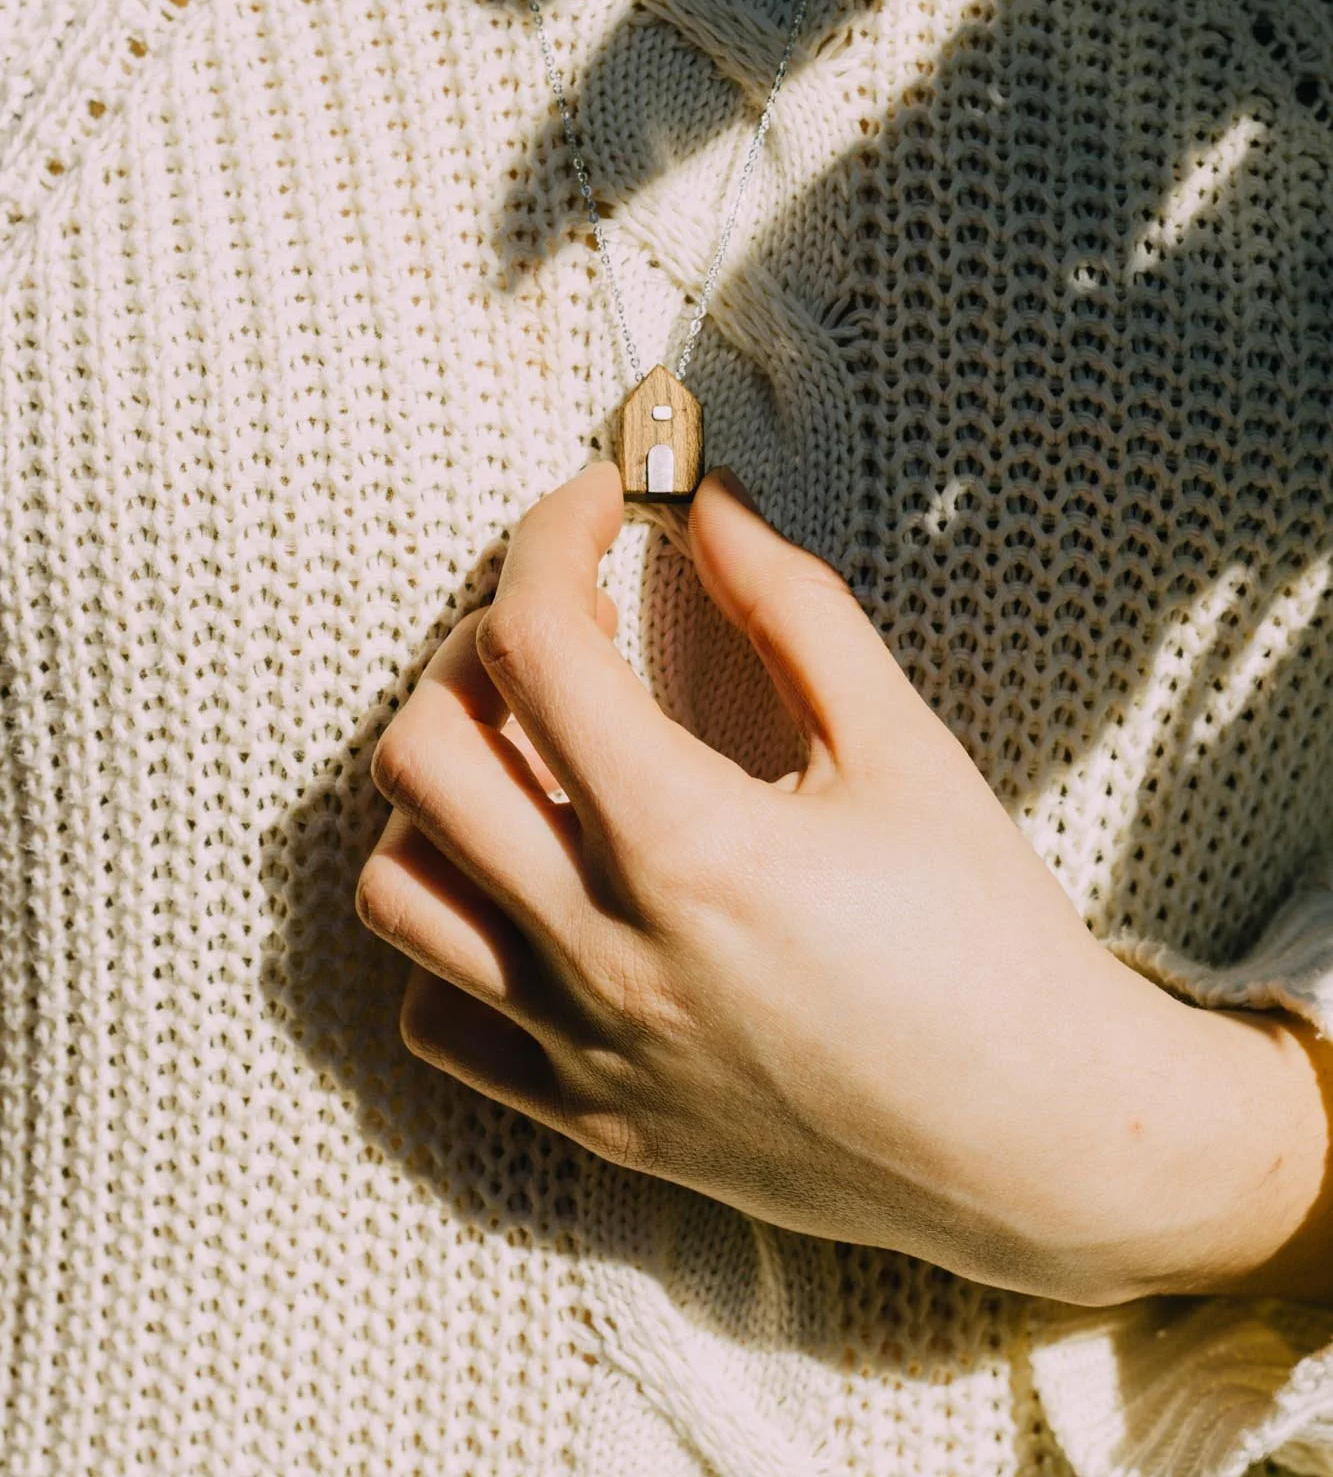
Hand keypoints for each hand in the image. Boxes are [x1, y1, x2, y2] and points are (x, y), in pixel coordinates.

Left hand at [355, 461, 1234, 1304]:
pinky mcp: (587, 1120)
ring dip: (441, 795)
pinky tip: (538, 890)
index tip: (606, 500)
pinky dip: (456, 933)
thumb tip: (703, 500)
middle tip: (567, 628)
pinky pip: (436, 1018)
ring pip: (396, 891)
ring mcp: (582, 1048)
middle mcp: (607, 952)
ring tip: (533, 759)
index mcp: (690, 845)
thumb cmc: (989, 935)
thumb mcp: (903, 746)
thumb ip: (790, 605)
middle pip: (422, 754)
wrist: (1039, 1144)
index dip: (553, 533)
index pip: (535, 642)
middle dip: (474, 651)